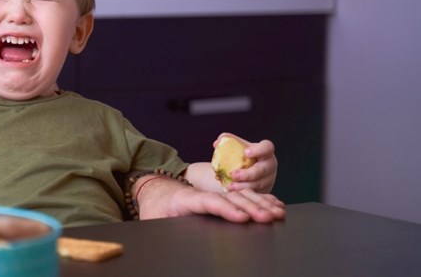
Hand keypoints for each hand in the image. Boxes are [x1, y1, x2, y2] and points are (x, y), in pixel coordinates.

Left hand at [136, 176, 284, 222]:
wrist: (153, 190)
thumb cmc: (153, 208)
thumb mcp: (151, 220)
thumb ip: (161, 226)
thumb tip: (172, 240)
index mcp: (184, 199)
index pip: (208, 202)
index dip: (226, 209)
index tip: (242, 217)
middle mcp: (202, 194)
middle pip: (230, 198)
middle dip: (251, 207)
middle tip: (269, 217)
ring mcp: (213, 194)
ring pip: (240, 195)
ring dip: (260, 203)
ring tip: (278, 213)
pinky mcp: (219, 197)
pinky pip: (242, 197)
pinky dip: (260, 200)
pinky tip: (275, 206)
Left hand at [215, 133, 277, 193]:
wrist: (242, 172)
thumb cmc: (240, 156)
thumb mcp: (235, 147)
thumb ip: (226, 140)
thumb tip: (217, 143)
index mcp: (265, 151)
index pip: (267, 147)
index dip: (259, 150)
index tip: (246, 152)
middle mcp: (269, 165)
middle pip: (263, 169)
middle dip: (248, 173)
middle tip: (234, 175)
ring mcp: (268, 179)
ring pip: (258, 184)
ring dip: (244, 186)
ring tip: (230, 186)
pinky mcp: (264, 191)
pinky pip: (255, 193)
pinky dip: (244, 193)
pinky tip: (233, 193)